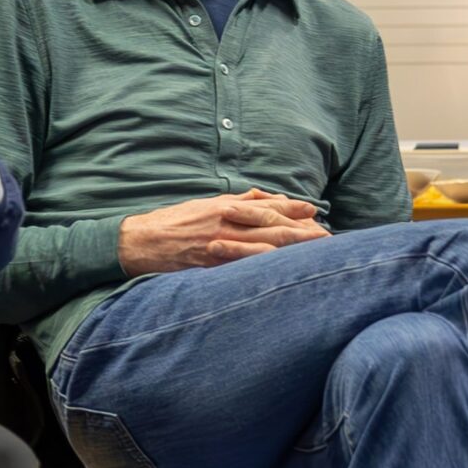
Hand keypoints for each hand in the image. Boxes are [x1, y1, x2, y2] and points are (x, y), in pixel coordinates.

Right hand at [119, 188, 329, 274]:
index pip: (266, 208)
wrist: (140, 243)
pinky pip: (244, 267)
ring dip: (291, 251)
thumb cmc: (173, 222)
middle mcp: (226, 225)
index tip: (314, 211)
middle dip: (301, 232)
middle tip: (327, 236)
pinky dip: (265, 267)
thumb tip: (265, 196)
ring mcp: (220, 247)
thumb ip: (237, 201)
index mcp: (225, 208)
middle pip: (271, 228)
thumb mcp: (205, 204)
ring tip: (315, 254)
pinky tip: (283, 271)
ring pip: (263, 248)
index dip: (292, 209)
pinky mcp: (213, 267)